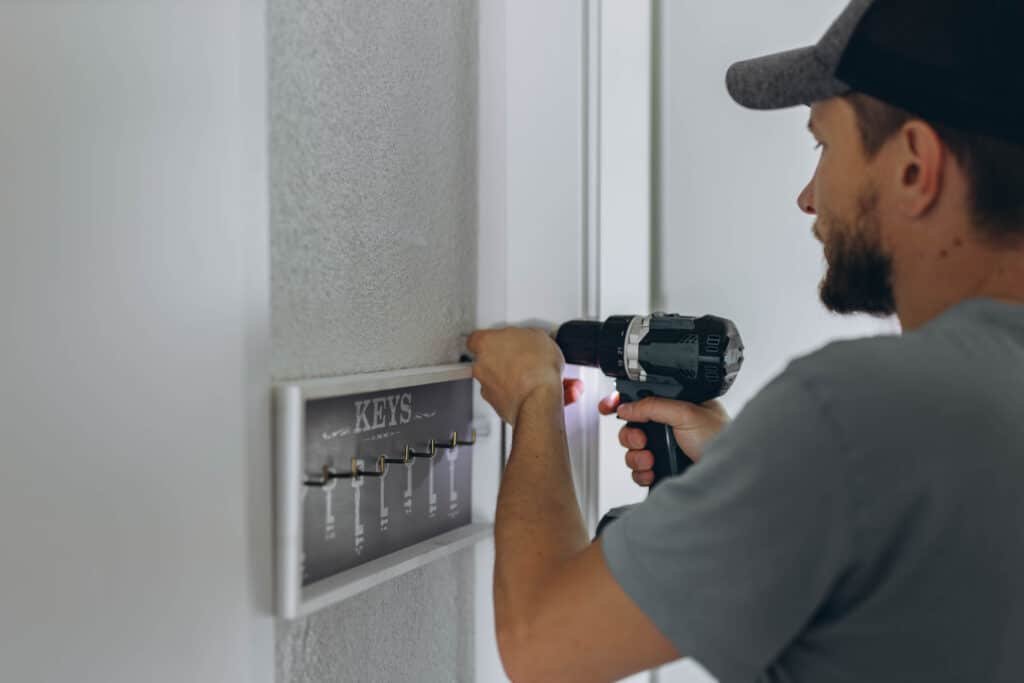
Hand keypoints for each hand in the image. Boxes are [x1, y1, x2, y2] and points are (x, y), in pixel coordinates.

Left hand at [467, 327, 566, 424]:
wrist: (539, 400)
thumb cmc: (537, 369)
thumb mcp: (539, 337)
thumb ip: (523, 336)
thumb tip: (529, 339)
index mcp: (485, 343)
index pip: (475, 337)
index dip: (490, 340)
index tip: (501, 340)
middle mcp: (480, 365)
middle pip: (483, 359)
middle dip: (499, 358)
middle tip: (519, 357)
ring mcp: (485, 386)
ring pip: (491, 378)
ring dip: (504, 376)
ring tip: (526, 375)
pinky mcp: (494, 403)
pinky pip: (499, 394)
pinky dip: (509, 392)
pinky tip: (526, 389)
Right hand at [598, 394, 729, 486]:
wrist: (729, 474)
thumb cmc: (721, 439)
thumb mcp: (687, 413)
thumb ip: (654, 405)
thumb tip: (626, 406)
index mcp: (675, 406)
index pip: (642, 399)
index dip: (622, 402)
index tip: (609, 407)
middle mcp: (668, 427)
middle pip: (631, 427)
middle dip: (631, 436)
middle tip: (642, 440)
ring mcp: (665, 449)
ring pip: (632, 450)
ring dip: (636, 456)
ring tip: (651, 459)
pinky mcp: (663, 469)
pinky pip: (638, 471)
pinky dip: (641, 473)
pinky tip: (654, 471)